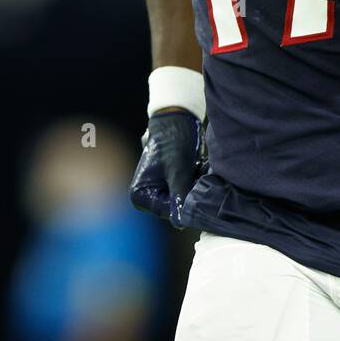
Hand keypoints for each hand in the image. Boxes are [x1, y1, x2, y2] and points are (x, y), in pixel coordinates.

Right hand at [130, 109, 207, 227]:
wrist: (177, 117)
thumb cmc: (173, 141)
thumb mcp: (178, 171)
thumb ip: (179, 197)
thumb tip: (180, 223)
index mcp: (140, 195)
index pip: (168, 211)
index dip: (185, 201)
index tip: (195, 184)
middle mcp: (145, 195)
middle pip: (175, 206)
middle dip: (190, 191)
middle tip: (199, 173)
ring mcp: (157, 189)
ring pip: (182, 197)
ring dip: (194, 185)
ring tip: (199, 167)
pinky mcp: (168, 182)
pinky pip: (184, 189)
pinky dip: (193, 180)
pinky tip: (198, 167)